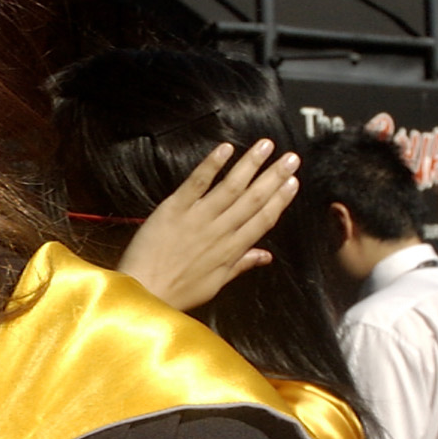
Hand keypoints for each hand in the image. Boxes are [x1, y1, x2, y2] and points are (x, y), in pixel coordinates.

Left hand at [115, 139, 298, 313]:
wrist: (145, 292)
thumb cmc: (177, 291)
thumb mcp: (215, 284)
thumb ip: (241, 264)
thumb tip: (266, 257)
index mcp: (231, 250)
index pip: (263, 220)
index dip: (280, 199)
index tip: (293, 182)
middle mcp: (219, 231)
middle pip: (253, 199)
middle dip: (274, 176)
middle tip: (291, 158)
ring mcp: (198, 218)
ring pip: (231, 186)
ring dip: (250, 164)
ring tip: (266, 146)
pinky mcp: (175, 209)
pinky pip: (197, 183)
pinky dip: (212, 165)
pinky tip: (226, 149)